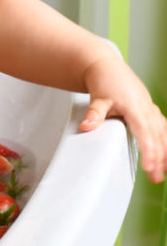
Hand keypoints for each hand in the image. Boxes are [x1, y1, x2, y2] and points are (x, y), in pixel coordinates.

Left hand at [79, 54, 166, 182]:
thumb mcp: (98, 98)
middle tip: (156, 178)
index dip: (149, 150)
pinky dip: (166, 142)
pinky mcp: (151, 111)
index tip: (149, 166)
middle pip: (157, 136)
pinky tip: (166, 156)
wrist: (108, 67)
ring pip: (164, 133)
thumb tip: (87, 126)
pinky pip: (163, 128)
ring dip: (165, 152)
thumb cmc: (105, 81)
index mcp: (135, 107)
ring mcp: (151, 110)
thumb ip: (94, 114)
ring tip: (164, 171)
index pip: (145, 132)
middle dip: (159, 158)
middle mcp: (147, 109)